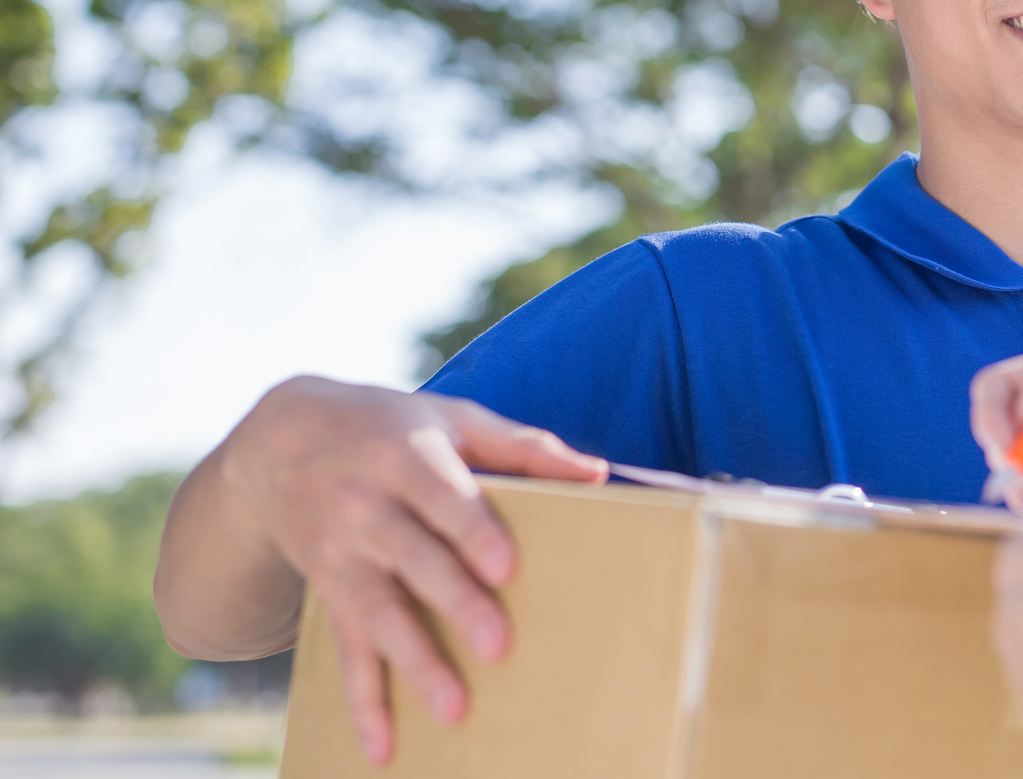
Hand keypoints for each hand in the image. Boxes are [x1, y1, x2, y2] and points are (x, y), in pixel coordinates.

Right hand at [217, 378, 605, 763]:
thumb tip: (598, 474)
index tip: (507, 566)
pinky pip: (344, 651)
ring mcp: (342, 555)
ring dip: (414, 662)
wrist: (281, 439)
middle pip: (414, 560)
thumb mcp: (452, 419)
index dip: (473, 530)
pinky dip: (361, 702)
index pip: (442, 496)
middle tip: (499, 645)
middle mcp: (366, 507)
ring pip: (377, 614)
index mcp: (405, 457)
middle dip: (454, 603)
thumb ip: (524, 447)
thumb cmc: (391, 427)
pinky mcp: (329, 592)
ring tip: (454, 709)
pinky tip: (384, 747)